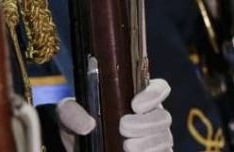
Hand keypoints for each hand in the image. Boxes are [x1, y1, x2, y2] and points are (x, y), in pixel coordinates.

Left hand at [58, 79, 172, 151]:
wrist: (79, 146)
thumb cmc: (78, 125)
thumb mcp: (68, 114)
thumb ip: (72, 113)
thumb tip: (88, 125)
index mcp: (137, 98)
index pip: (160, 88)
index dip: (154, 94)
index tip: (135, 105)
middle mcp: (150, 117)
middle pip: (164, 117)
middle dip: (146, 123)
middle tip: (124, 127)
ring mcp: (154, 139)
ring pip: (166, 138)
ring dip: (148, 143)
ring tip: (126, 147)